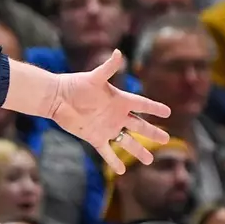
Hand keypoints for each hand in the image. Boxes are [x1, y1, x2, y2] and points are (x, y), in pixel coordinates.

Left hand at [50, 51, 171, 172]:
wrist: (57, 98)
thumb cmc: (76, 84)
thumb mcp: (95, 77)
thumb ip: (109, 68)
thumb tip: (119, 53)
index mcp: (120, 100)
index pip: (142, 105)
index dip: (154, 108)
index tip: (167, 112)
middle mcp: (116, 115)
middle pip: (139, 126)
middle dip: (153, 133)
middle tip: (166, 140)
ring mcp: (106, 127)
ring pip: (126, 142)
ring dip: (138, 151)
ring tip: (150, 160)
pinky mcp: (94, 137)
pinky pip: (106, 151)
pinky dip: (114, 161)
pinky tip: (122, 171)